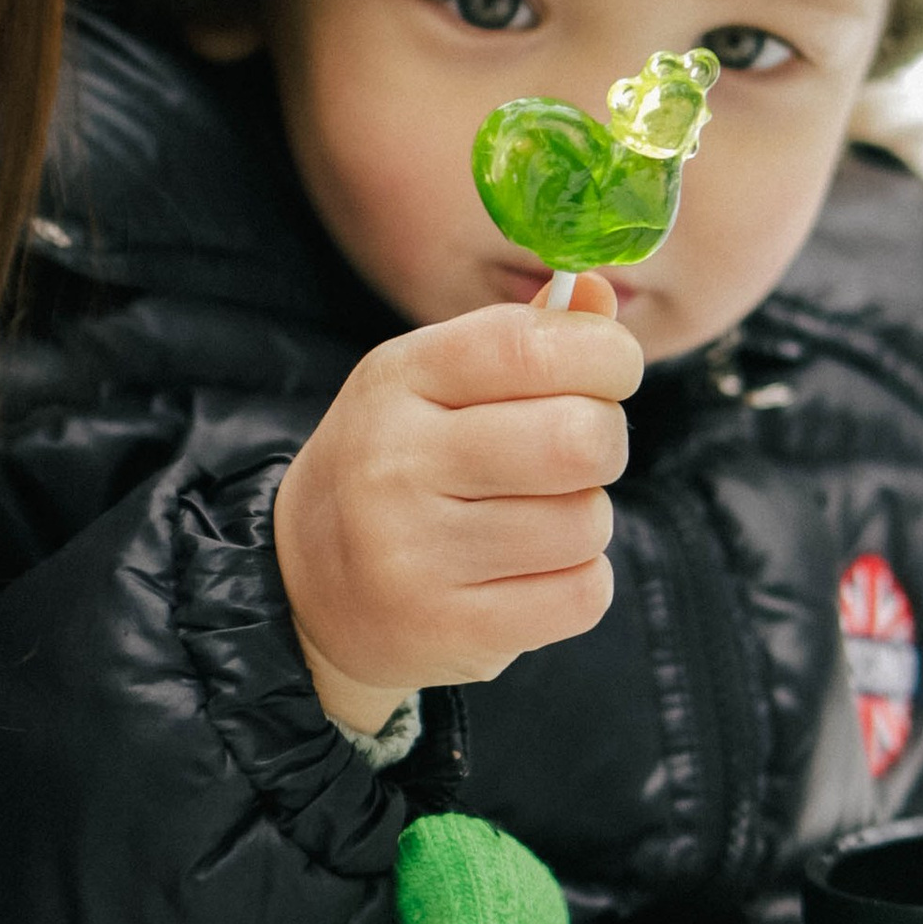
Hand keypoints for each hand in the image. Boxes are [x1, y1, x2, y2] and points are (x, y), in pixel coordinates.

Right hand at [273, 282, 641, 734]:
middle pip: (576, 439)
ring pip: (585, 522)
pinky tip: (531, 573)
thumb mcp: (435, 384)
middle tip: (580, 452)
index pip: (529, 346)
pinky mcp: (449, 629)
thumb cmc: (401, 465)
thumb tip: (601, 294)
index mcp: (399, 379)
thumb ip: (523, 338)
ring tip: (537, 519)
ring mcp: (416, 554)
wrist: (309, 588)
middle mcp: (396, 463)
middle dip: (606, 440)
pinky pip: (581, 595)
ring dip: (586, 519)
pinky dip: (578, 583)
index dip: (605, 353)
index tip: (613, 370)